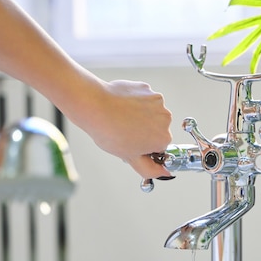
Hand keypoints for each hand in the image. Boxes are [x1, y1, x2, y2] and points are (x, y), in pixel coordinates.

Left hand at [59, 79, 173, 179]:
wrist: (95, 106)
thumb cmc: (110, 132)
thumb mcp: (130, 158)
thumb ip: (150, 169)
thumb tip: (164, 172)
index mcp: (163, 138)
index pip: (160, 146)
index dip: (146, 147)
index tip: (134, 145)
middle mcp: (165, 118)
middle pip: (158, 128)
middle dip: (146, 131)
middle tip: (126, 132)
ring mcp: (156, 101)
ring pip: (151, 112)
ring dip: (141, 115)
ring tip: (122, 119)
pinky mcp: (146, 88)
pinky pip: (144, 98)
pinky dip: (136, 102)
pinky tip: (122, 106)